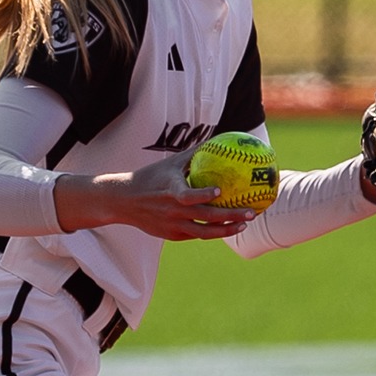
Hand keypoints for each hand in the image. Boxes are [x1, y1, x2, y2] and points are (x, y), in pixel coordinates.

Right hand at [53, 146, 255, 240]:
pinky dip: (211, 232)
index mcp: (170, 191)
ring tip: (244, 225)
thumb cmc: (150, 178)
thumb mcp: (169, 163)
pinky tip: (227, 227)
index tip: (220, 191)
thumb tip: (217, 140)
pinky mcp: (172, 235)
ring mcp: (172, 226)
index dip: (203, 195)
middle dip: (231, 216)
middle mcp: (172, 211)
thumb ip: (193, 154)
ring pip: (204, 233)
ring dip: (226, 230)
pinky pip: (195, 234)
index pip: (187, 196)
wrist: (124, 202)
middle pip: (206, 217)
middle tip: (251, 212)